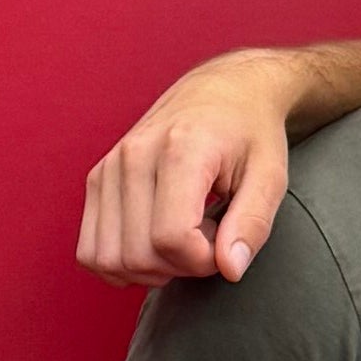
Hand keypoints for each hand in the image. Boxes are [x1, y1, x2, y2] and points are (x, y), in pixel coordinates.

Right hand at [80, 55, 302, 284]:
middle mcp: (134, 155)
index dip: (203, 260)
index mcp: (180, 149)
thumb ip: (253, 223)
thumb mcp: (270, 175)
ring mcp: (109, 168)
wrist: (224, 91)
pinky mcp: (97, 179)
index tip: (225, 242)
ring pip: (109, 258)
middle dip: (180, 267)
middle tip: (208, 240)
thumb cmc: (251, 133)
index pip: (172, 238)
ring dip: (150, 269)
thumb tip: (230, 269)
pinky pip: (90, 250)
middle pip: (139, 254)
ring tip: (182, 239)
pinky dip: (121, 264)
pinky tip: (154, 246)